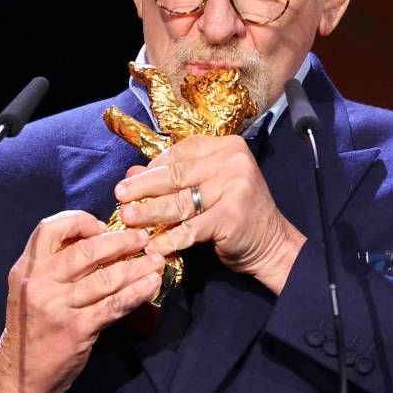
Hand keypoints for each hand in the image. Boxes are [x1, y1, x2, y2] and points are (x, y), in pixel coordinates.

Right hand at [0, 210, 163, 392]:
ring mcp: (57, 306)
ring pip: (106, 277)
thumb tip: (99, 237)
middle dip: (121, 241)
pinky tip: (150, 285)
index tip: (103, 226)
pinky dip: (137, 292)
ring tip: (156, 260)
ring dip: (137, 267)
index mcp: (26, 268)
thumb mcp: (31, 288)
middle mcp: (38, 283)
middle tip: (143, 238)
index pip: (50, 228)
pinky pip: (114, 304)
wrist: (20, 374)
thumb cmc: (32, 325)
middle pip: (87, 250)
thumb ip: (55, 263)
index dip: (80, 221)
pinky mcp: (77, 328)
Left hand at [114, 135, 305, 294]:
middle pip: (176, 174)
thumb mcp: (207, 188)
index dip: (153, 166)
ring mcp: (235, 186)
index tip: (131, 180)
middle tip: (120, 196)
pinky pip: (191, 228)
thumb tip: (131, 173)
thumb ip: (174, 177)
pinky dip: (170, 238)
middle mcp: (233, 161)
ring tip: (129, 218)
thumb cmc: (237, 213)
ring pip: (180, 201)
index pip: (181, 151)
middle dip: (144, 187)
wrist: (272, 243)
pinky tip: (154, 246)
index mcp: (227, 146)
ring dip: (150, 212)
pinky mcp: (231, 215)